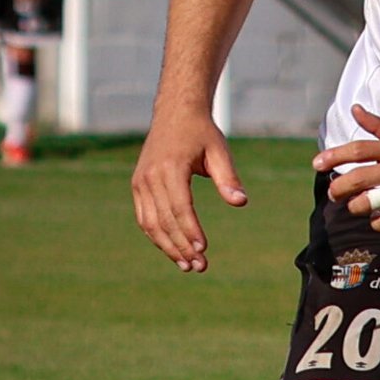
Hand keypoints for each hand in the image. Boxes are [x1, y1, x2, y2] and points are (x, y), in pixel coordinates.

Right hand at [132, 107, 247, 272]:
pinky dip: (157, 236)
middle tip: (200, 267)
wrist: (175, 113)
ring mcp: (140, 182)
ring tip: (188, 266)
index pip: (180, 207)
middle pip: (164, 220)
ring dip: (168, 247)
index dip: (191, 230)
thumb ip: (228, 177)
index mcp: (171, 167)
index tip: (204, 249)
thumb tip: (241, 202)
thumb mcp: (219, 151)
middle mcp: (150, 176)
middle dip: (182, 246)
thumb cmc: (201, 133)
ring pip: (151, 223)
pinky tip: (173, 250)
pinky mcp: (138, 185)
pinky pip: (145, 217)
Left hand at [315, 104, 379, 229]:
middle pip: (357, 179)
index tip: (317, 164)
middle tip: (333, 194)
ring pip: (367, 203)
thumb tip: (356, 109)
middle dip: (338, 189)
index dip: (334, 156)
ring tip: (360, 206)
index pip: (359, 149)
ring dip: (357, 208)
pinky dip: (377, 222)